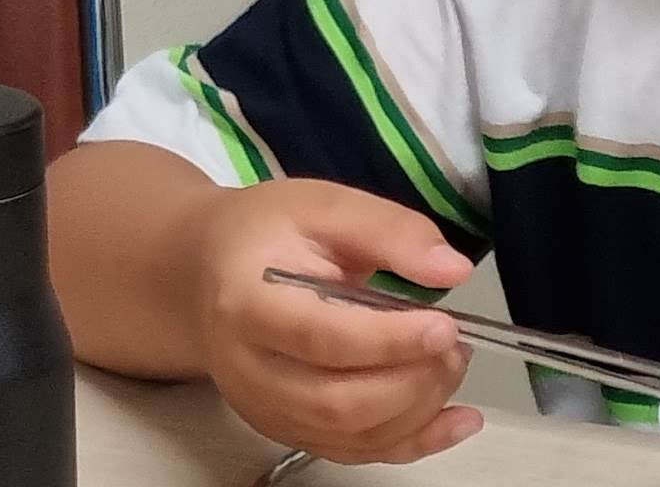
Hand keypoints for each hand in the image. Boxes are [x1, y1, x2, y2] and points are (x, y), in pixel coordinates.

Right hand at [190, 180, 482, 464]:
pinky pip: (355, 453)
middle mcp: (247, 368)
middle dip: (413, 382)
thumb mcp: (322, 206)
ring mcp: (263, 407)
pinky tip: (456, 420)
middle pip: (337, 403)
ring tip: (448, 364)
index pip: (321, 338)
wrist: (204, 271)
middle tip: (453, 344)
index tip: (445, 327)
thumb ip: (389, 230)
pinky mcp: (284, 428)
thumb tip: (452, 269)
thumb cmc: (262, 234)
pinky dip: (414, 443)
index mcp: (246, 302)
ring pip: (350, 435)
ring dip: (419, 410)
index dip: (389, 341)